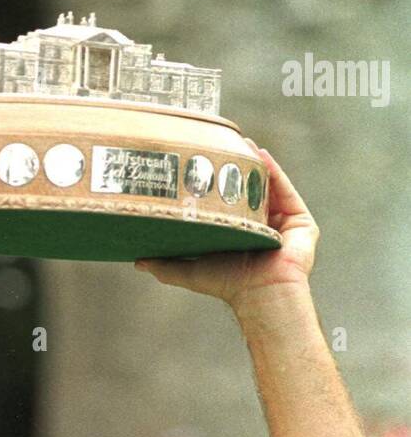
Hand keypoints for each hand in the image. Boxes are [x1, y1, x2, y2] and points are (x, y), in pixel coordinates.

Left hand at [134, 145, 319, 316]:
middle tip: (221, 147)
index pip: (228, 206)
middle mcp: (261, 228)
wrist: (260, 294)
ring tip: (240, 143)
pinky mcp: (299, 221)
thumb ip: (165, 265)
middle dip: (237, 170)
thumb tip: (137, 260)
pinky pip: (286, 190)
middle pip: (249, 192)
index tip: (202, 166)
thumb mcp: (190, 273)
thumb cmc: (229, 286)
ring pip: (268, 186)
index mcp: (240, 237)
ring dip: (255, 164)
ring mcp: (281, 223)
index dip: (217, 186)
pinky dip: (274, 171)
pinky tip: (260, 155)